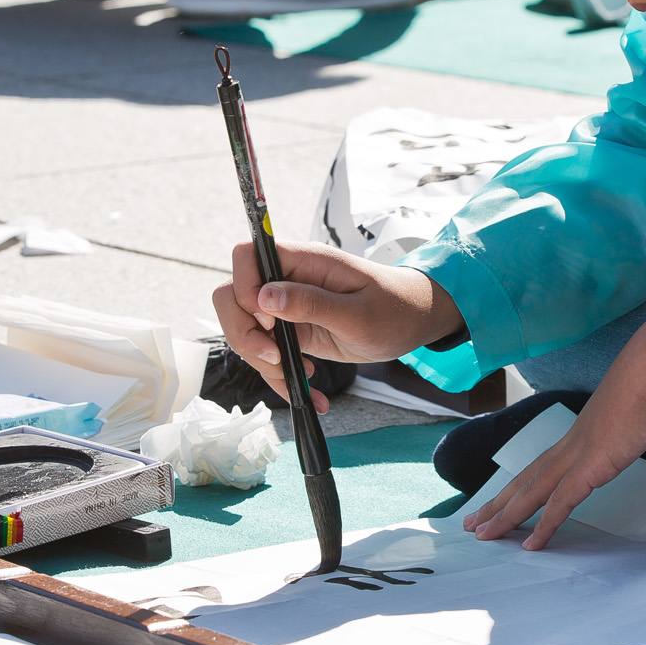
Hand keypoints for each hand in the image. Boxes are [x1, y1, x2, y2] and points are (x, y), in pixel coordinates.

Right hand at [211, 240, 462, 414]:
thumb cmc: (394, 309)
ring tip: (299, 379)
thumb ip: (311, 303)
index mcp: (305, 261)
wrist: (413, 322)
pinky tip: (308, 388)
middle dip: (242, 332)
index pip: (248, 256)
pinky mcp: (292, 330)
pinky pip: (266, 351)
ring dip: (261, 361)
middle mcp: (289, 280)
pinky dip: (278, 375)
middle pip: (232, 294)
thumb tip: (265, 296)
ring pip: (244, 328)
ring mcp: (286, 306)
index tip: (269, 320)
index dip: (245, 288)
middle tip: (274, 357)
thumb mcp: (357, 313)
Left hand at [465, 305, 645, 549]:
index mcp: (586, 427)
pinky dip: (546, 525)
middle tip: (472, 522)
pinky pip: (563, 502)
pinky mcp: (595, 462)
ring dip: (506, 515)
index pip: (545, 462)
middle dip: (498, 502)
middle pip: (528, 477)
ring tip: (483, 535)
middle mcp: (576, 438)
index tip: (504, 499)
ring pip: (532, 490)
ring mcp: (582, 450)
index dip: (522, 483)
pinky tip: (531, 546)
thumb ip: (641, 412)